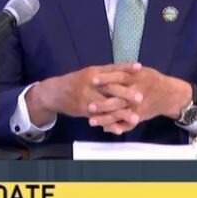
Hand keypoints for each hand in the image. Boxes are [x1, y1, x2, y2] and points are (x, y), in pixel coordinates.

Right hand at [25, 63, 140, 125]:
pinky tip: (120, 129)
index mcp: (94, 71)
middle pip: (111, 88)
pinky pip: (99, 118)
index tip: (140, 67)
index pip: (112, 69)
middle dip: (126, 93)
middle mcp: (91, 83)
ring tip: (136, 118)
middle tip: (141, 97)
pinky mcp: (84, 110)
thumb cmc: (77, 81)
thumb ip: (106, 74)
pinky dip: (109, 124)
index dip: (126, 68)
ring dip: (122, 113)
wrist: (55, 92)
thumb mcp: (90, 74)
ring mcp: (87, 97)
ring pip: (107, 105)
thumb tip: (125, 71)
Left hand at [88, 66, 191, 134]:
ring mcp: (138, 107)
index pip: (119, 78)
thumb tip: (106, 69)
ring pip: (120, 114)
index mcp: (136, 79)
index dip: (106, 79)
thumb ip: (125, 71)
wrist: (169, 95)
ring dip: (106, 118)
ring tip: (91, 121)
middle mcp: (137, 93)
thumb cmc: (152, 80)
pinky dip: (116, 127)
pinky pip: (127, 124)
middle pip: (118, 99)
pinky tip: (104, 128)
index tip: (93, 80)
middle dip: (103, 103)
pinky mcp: (139, 116)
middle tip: (88, 106)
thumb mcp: (141, 71)